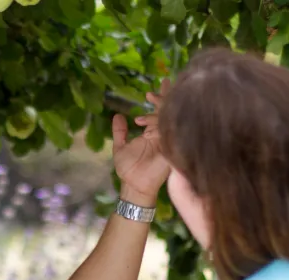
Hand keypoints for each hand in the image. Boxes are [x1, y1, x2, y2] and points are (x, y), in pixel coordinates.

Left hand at [112, 79, 171, 206]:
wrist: (133, 185)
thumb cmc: (128, 169)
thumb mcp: (120, 147)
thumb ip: (119, 132)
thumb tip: (117, 115)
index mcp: (152, 132)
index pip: (158, 112)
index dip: (157, 100)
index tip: (149, 91)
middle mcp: (162, 134)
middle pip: (167, 111)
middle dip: (164, 97)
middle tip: (160, 85)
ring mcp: (168, 140)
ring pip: (169, 118)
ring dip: (162, 106)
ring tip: (152, 96)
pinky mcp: (171, 148)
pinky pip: (170, 131)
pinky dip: (162, 122)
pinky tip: (157, 112)